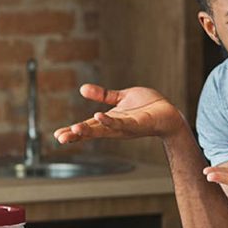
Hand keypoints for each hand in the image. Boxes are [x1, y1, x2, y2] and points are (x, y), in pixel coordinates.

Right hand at [53, 84, 184, 143]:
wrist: (169, 113)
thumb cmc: (148, 107)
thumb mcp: (121, 98)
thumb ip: (103, 95)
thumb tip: (82, 89)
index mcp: (109, 121)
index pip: (87, 126)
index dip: (73, 131)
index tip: (57, 135)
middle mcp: (114, 127)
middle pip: (92, 132)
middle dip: (76, 135)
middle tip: (60, 138)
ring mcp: (125, 127)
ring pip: (103, 130)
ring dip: (89, 130)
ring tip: (74, 130)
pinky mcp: (136, 124)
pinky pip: (120, 123)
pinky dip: (109, 121)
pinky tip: (98, 116)